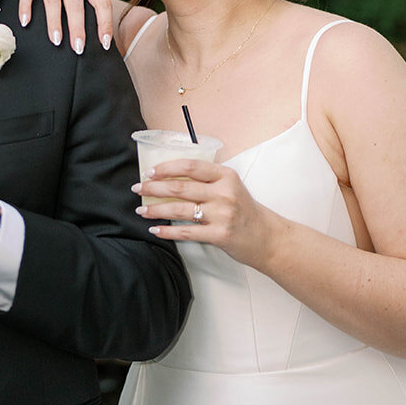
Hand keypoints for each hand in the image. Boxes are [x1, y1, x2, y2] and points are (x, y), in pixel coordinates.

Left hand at [133, 158, 276, 268]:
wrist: (268, 238)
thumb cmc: (245, 210)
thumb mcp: (230, 186)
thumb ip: (207, 179)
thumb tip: (171, 176)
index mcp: (225, 175)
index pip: (190, 166)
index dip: (166, 168)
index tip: (149, 172)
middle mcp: (224, 193)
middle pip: (180, 187)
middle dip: (154, 188)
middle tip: (138, 189)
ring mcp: (222, 214)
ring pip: (180, 209)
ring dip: (155, 210)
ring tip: (141, 211)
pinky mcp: (220, 235)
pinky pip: (187, 232)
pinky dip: (168, 231)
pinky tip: (155, 230)